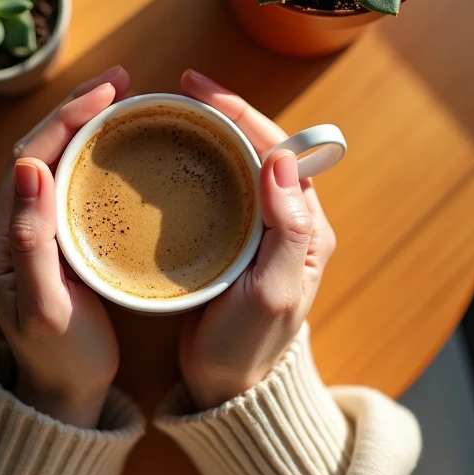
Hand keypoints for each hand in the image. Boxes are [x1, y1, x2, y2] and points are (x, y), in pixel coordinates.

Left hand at [0, 65, 130, 426]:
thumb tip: (28, 168)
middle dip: (77, 109)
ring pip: (52, 160)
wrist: (61, 393)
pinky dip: (90, 153)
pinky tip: (115, 146)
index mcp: (1, 236)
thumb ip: (32, 241)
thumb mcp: (47, 307)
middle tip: (122, 82)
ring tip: (121, 101)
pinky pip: (66, 181)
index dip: (68, 116)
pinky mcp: (49, 239)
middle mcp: (9, 225)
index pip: (31, 155)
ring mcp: (28, 231)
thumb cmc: (60, 357)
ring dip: (83, 126)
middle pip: (39, 148)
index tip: (109, 92)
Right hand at [178, 70, 335, 409]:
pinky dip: (195, 161)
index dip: (240, 112)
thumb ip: (286, 228)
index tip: (199, 88)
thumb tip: (280, 160)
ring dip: (207, 131)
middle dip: (221, 111)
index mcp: (304, 225)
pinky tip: (169, 153)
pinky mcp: (231, 238)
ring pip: (235, 161)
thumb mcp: (273, 293)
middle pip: (256, 146)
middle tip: (178, 88)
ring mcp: (257, 227)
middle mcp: (285, 218)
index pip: (277, 149)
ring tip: (170, 111)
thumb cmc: (250, 345)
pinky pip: (217, 185)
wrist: (227, 386)